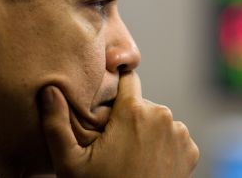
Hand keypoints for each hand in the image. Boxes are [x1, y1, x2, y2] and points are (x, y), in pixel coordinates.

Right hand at [40, 71, 199, 177]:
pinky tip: (147, 163)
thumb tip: (50, 90)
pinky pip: (173, 137)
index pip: (127, 78)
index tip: (107, 96)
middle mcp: (162, 115)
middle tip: (112, 143)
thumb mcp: (70, 163)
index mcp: (134, 111)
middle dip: (128, 117)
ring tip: (129, 155)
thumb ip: (57, 124)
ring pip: (157, 121)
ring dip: (146, 131)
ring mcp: (180, 134)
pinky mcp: (191, 150)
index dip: (116, 84)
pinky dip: (163, 146)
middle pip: (140, 104)